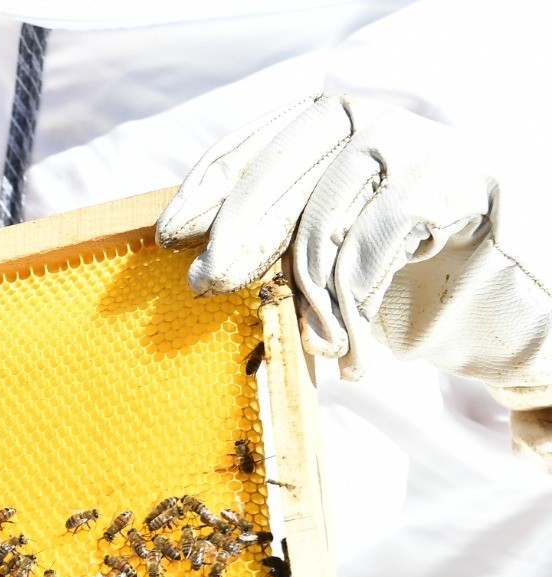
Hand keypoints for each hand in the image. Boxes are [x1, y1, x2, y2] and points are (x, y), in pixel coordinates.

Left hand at [156, 95, 551, 467]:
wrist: (515, 296)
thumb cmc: (401, 278)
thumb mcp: (326, 259)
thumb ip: (276, 248)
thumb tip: (202, 269)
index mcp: (332, 130)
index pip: (258, 141)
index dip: (210, 184)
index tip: (168, 234)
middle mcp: (374, 122)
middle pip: (283, 166)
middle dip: (238, 231)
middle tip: (207, 286)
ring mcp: (421, 144)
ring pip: (330, 208)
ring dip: (309, 287)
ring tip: (317, 345)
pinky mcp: (460, 179)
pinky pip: (381, 236)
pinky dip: (357, 297)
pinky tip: (359, 345)